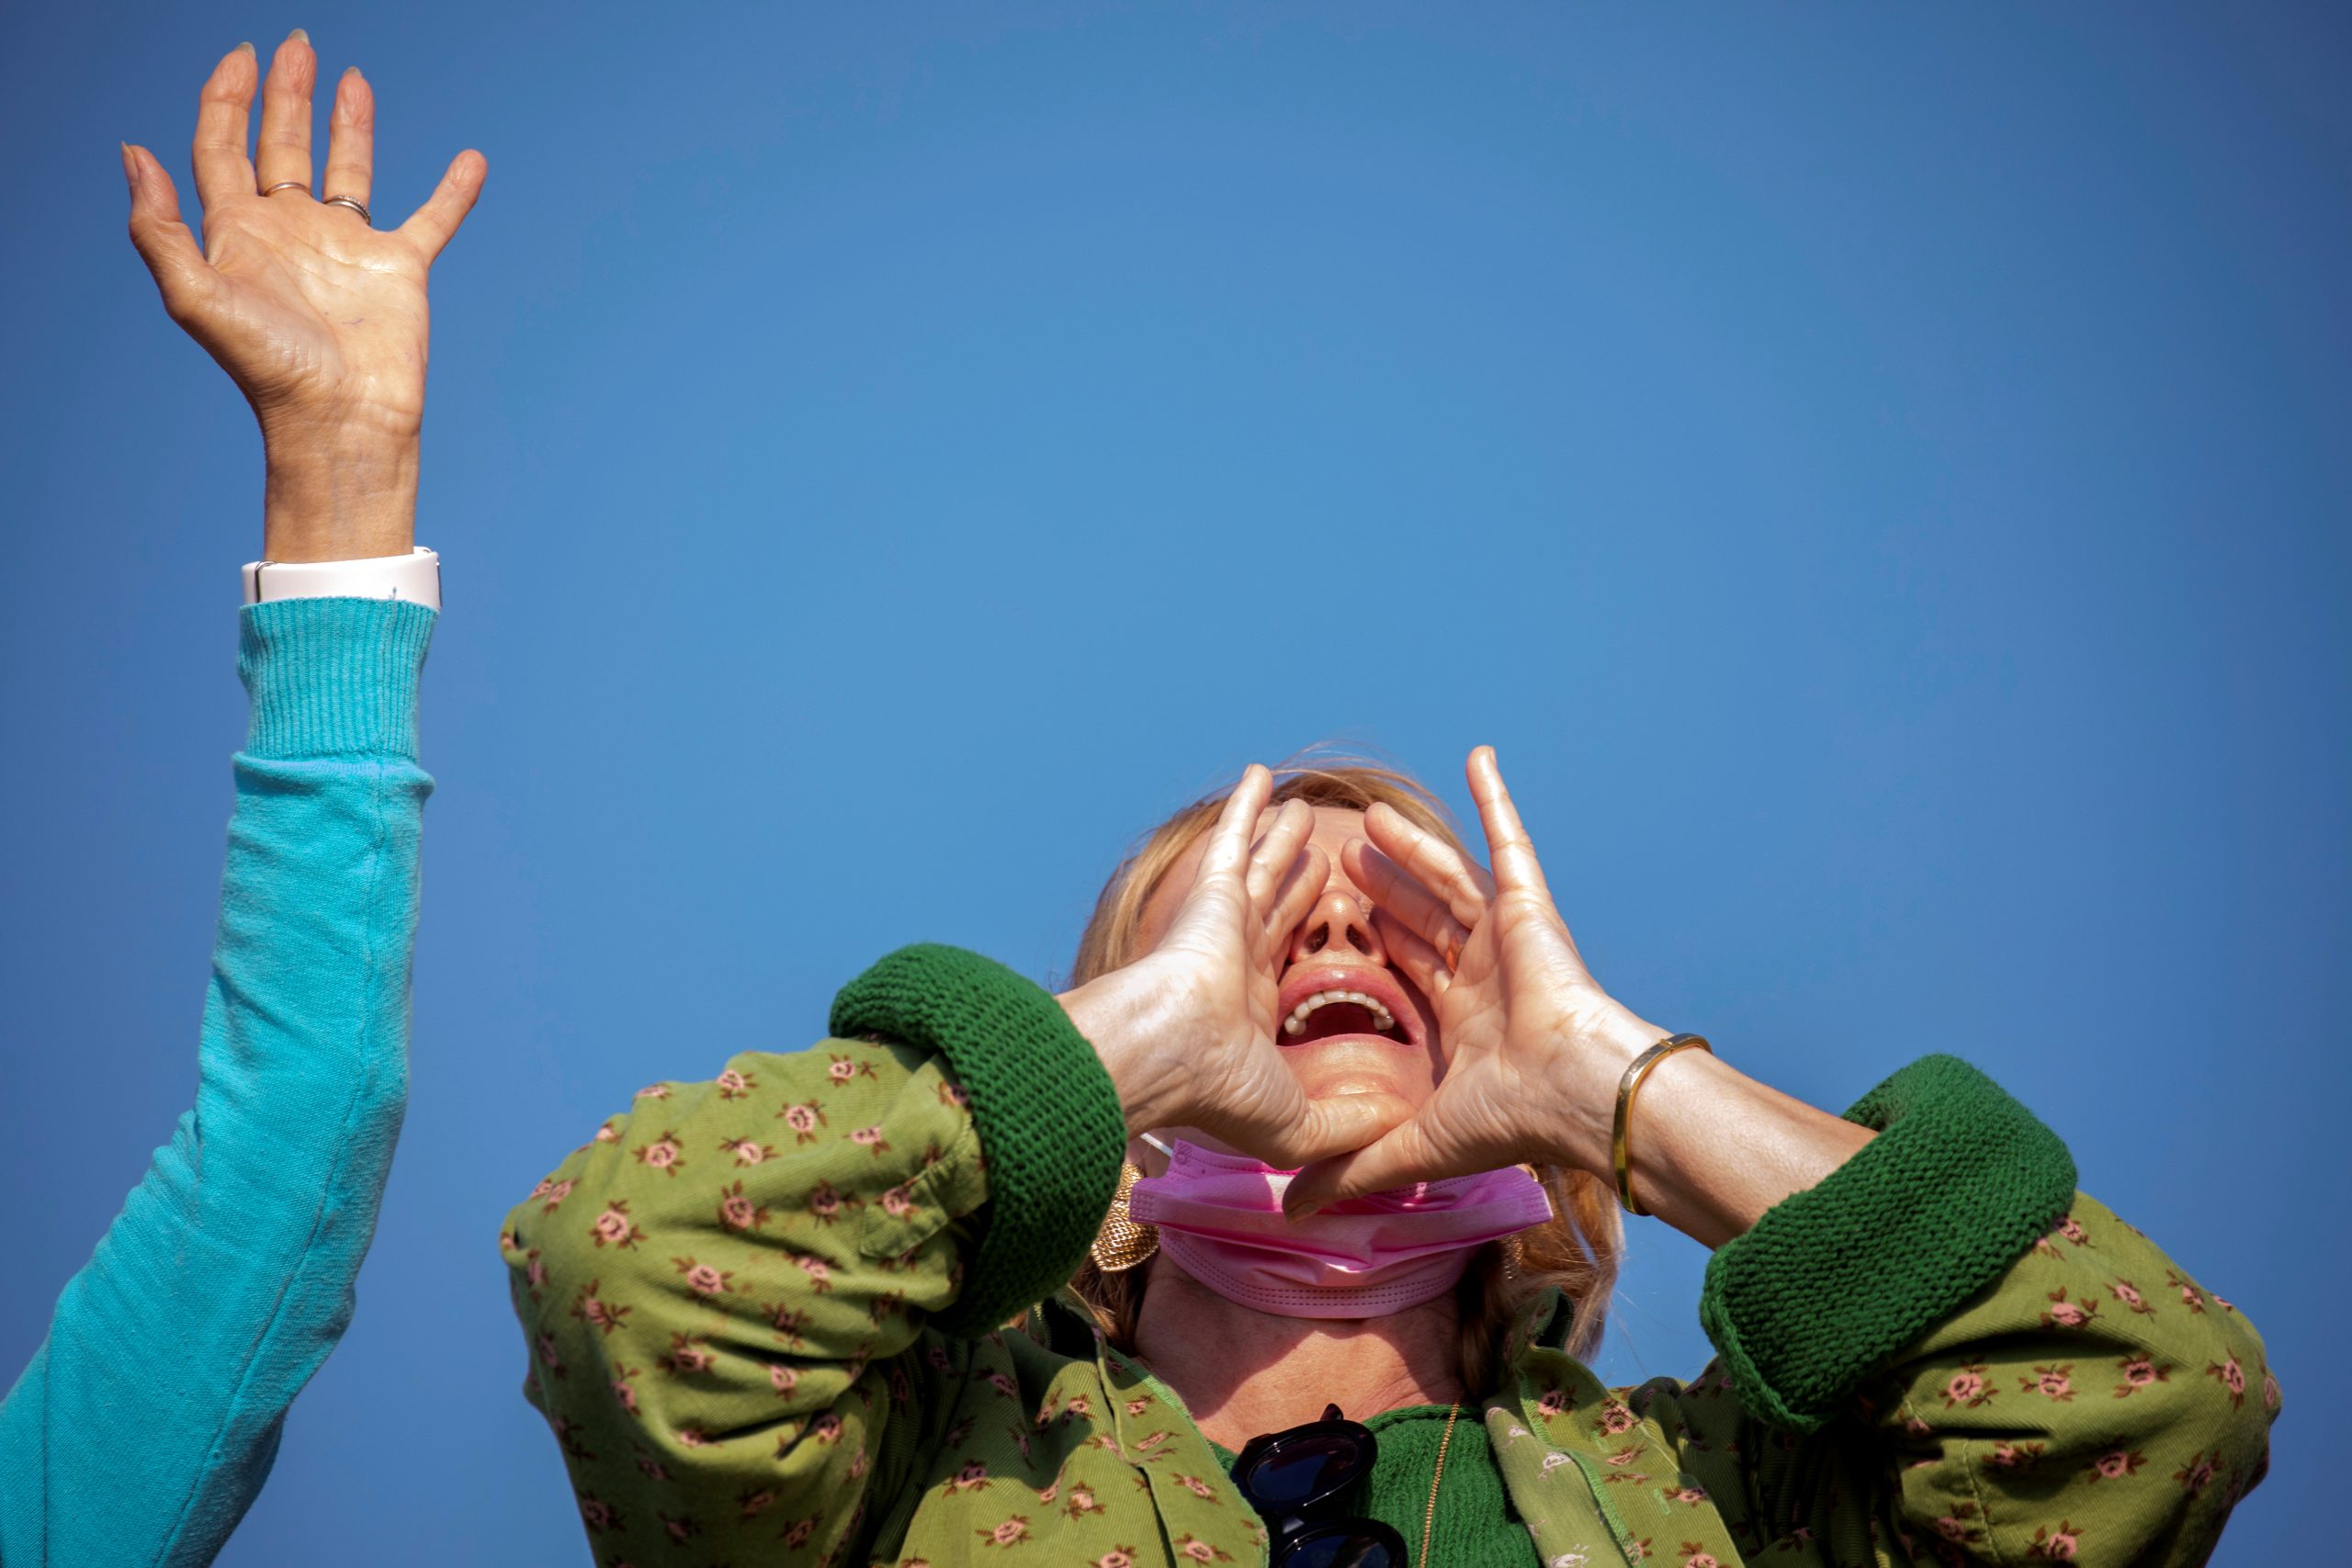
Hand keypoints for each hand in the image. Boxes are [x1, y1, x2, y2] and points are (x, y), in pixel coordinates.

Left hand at [122, 34, 485, 560]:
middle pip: (282, 146)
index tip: (243, 57)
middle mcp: (291, 232)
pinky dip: (452, 192)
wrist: (340, 420)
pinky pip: (432, 219)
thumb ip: (159, 227)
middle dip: (285, 94)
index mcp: (238, 233)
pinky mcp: (400, 270)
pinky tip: (471, 161)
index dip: (227, 99)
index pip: (225, 147)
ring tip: (351, 78)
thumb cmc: (267, 369)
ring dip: (349, 123)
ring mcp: (347, 248)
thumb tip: (134, 150)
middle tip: (296, 47)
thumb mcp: (195, 296)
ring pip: (348, 170)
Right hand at [1059, 765, 1411, 1168]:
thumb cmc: (1220, 1094)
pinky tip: (1261, 775)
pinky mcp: (1213, 896)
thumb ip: (1347, 1125)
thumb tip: (1394, 1126)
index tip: (1338, 925)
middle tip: (1328, 854)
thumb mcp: (1298, 1124)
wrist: (1169, 1057)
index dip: (1312, 943)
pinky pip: (1234, 839)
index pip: (1288, 966)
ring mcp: (1223, 924)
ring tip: (1304, 809)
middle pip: (1279, 908)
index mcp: (1250, 1010)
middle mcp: (1236, 961)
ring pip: (1261, 869)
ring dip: (1281, 839)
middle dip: (1301, 881)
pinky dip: (1246, 807)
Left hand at [1286, 747, 1665, 1211]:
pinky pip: (1509, 841)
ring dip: (1414, 847)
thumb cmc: (1510, 1119)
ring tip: (1369, 819)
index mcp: (1463, 1018)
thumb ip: (1351, 1165)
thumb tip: (1291, 1211)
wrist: (1573, 1095)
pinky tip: (1479, 756)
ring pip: (1449, 879)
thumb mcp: (1410, 1140)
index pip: (1408, 968)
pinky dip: (1497, 799)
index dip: (1373, 943)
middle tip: (1339, 858)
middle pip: (1421, 917)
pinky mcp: (1530, 906)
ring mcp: (1507, 935)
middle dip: (1383, 888)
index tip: (1333, 922)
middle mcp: (1484, 972)